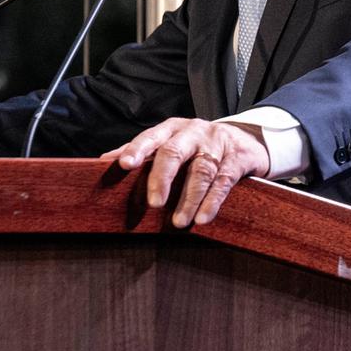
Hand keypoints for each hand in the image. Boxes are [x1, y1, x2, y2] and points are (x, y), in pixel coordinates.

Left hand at [100, 117, 269, 227]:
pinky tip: (202, 218)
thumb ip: (142, 151)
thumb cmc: (199, 145)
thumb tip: (105, 160)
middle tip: (153, 203)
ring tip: (178, 222)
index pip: (151, 137)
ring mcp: (217, 144)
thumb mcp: (171, 142)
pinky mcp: (237, 158)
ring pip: (202, 170)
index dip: (137, 149)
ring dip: (189, 198)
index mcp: (172, 128)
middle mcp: (194, 132)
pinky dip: (212, 201)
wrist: (246, 140)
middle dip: (162, 177)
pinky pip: (224, 180)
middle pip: (175, 151)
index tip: (124, 165)